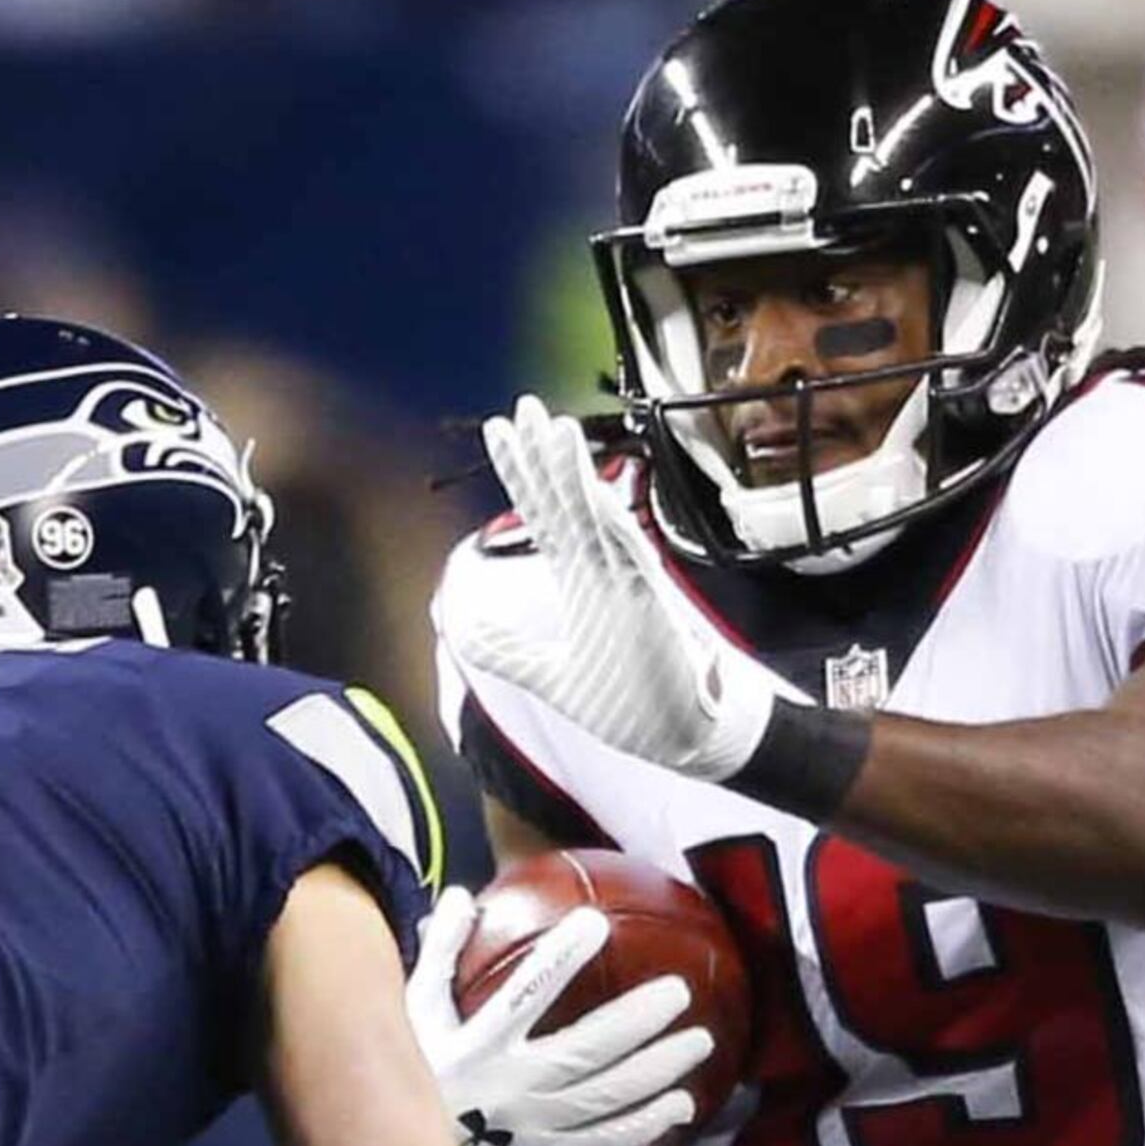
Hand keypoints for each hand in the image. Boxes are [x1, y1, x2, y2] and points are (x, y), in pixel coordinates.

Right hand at [406, 885, 713, 1145]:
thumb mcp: (412, 1014)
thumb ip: (438, 956)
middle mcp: (509, 1088)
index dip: (560, 960)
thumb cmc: (415, 1074)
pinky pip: (602, 1141)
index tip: (595, 922)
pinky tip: (680, 1106)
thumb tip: (459, 896)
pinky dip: (644, 1125)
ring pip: (605, 1099)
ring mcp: (532, 1127)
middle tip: (680, 991)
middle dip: (635, 1022)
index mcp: (475, 1047)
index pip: (523, 996)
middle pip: (584, 1053)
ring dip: (656, 1071)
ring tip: (700, 1043)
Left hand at [447, 395, 785, 780]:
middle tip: (522, 406)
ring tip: (554, 428)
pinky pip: (631, 556)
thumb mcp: (548, 677)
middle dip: (543, 454)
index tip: (497, 430)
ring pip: (597, 517)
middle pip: (567, 500)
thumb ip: (505, 650)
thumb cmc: (628, 704)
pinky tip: (592, 493)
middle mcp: (604, 570)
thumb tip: (460, 629)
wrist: (684, 739)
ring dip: (575, 475)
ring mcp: (630, 583)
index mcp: (581, 579)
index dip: (521, 472)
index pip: (544, 512)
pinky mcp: (653, 606)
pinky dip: (611, 524)